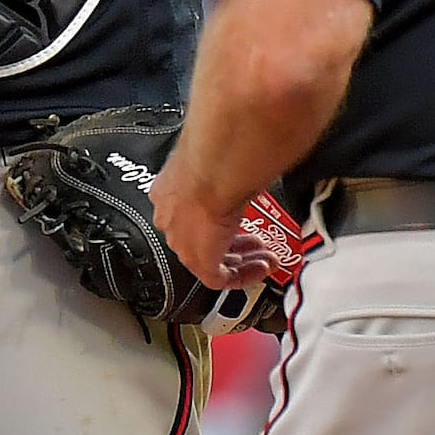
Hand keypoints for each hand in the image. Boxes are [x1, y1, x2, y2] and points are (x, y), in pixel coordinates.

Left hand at [150, 164, 278, 294]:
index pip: (190, 214)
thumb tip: (243, 161)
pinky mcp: (199, 262)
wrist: (213, 169)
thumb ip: (226, 170)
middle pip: (202, 240)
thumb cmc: (216, 155)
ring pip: (212, 260)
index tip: (238, 218)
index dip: (217, 220)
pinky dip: (244, 275)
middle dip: (234, 242)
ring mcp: (183, 242)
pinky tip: (262, 267)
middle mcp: (172, 218)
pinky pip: (221, 279)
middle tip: (258, 242)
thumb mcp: (217, 163)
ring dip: (242, 259)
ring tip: (265, 256)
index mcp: (169, 192)